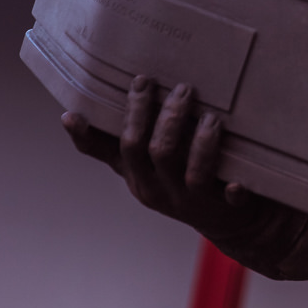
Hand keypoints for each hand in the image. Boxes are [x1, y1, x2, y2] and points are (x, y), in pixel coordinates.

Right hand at [64, 75, 265, 242]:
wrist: (227, 220)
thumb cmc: (180, 178)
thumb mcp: (146, 165)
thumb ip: (123, 142)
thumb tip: (70, 113)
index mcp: (138, 176)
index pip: (118, 149)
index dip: (98, 133)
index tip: (74, 114)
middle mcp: (159, 189)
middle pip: (155, 151)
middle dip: (166, 117)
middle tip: (182, 88)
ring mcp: (191, 200)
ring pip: (191, 171)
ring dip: (202, 142)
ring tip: (213, 117)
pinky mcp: (224, 207)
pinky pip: (228, 200)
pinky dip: (233, 190)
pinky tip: (237, 183)